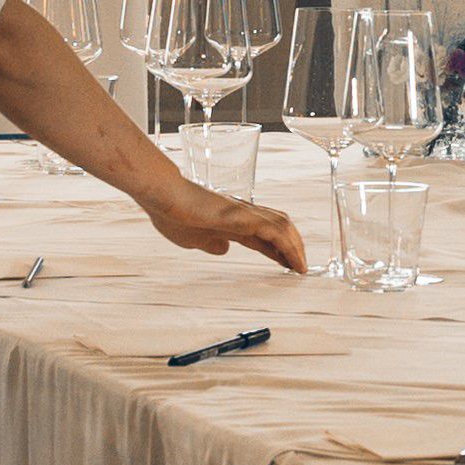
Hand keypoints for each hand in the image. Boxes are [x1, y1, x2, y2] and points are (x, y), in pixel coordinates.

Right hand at [140, 169, 311, 276]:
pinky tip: (294, 261)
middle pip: (278, 228)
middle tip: (299, 267)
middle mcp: (242, 214)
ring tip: (300, 267)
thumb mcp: (193, 238)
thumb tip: (224, 249)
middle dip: (292, 247)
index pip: (263, 236)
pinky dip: (288, 246)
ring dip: (295, 247)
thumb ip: (209, 243)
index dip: (277, 250)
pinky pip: (276, 231)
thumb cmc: (172, 214)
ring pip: (283, 227)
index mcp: (231, 221)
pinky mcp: (244, 216)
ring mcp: (245, 213)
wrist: (164, 197)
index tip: (287, 263)